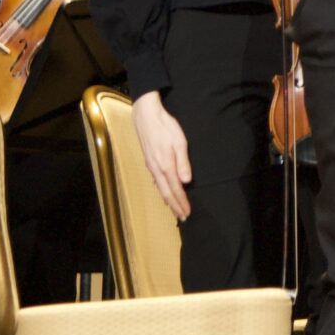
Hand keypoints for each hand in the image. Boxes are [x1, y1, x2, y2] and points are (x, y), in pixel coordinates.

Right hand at [131, 90, 193, 221]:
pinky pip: (156, 182)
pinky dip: (162, 191)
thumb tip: (186, 182)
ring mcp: (151, 166)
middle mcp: (157, 169)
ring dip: (168, 200)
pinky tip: (164, 192)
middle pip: (166, 193)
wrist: (146, 116)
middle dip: (174, 206)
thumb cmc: (166, 127)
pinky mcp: (149, 161)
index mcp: (166, 166)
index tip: (187, 213)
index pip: (175, 189)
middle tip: (182, 218)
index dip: (181, 202)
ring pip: (160, 188)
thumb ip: (183, 162)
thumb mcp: (179, 142)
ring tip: (174, 210)